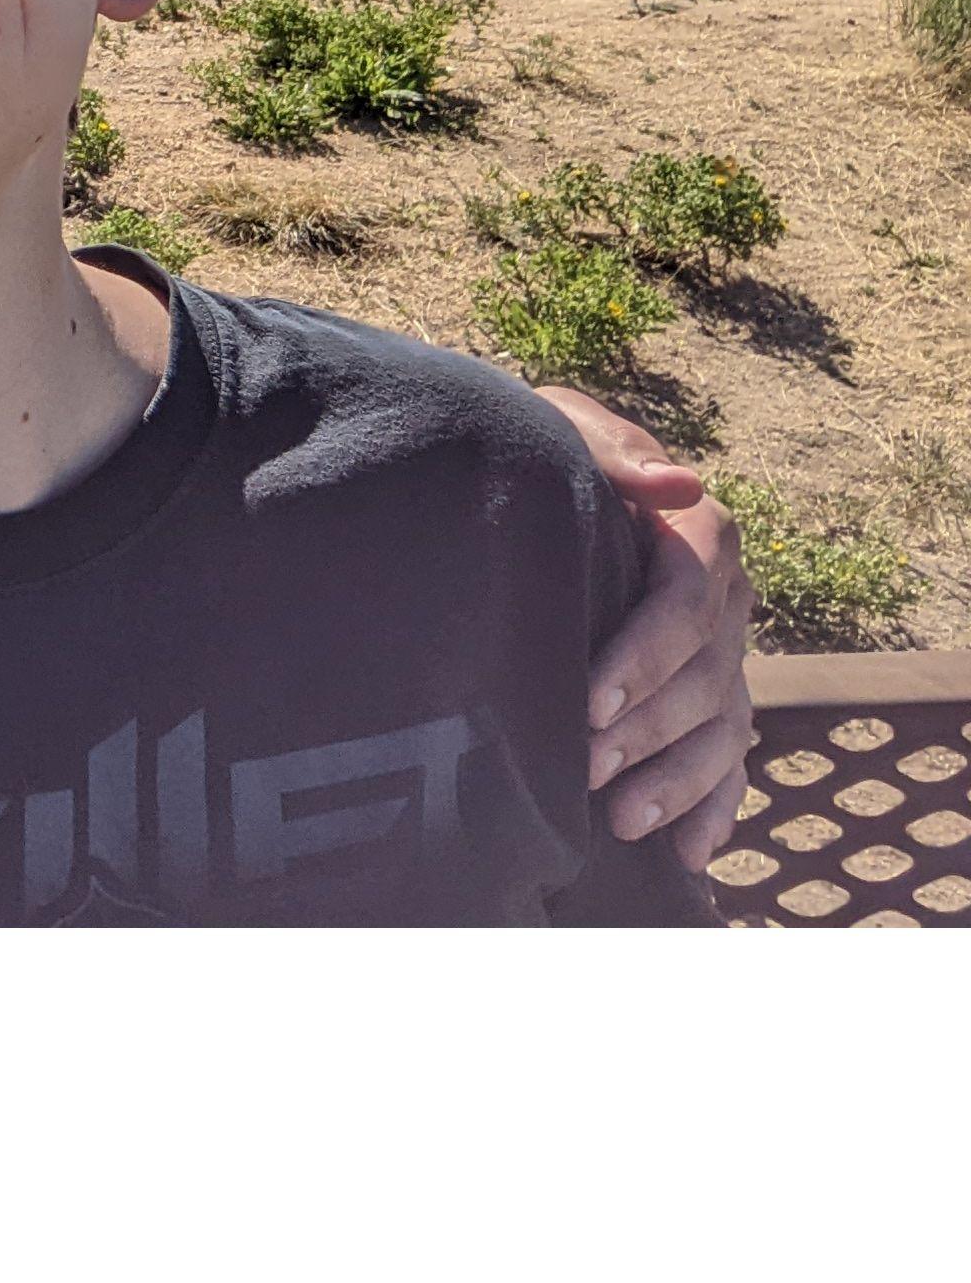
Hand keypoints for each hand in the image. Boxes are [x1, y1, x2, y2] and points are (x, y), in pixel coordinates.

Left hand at [536, 384, 757, 869]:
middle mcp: (726, 601)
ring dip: (676, 781)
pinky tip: (685, 853)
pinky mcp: (711, 693)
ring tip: (621, 822)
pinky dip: (713, 807)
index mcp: (701, 536)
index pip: (685, 605)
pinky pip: (728, 758)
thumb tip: (678, 482)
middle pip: (702, 678)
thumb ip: (615, 452)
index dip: (644, 657)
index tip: (590, 701)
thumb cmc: (555, 445)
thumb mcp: (571, 428)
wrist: (554, 465)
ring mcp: (725, 653)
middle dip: (646, 731)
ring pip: (719, 728)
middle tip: (585, 769)